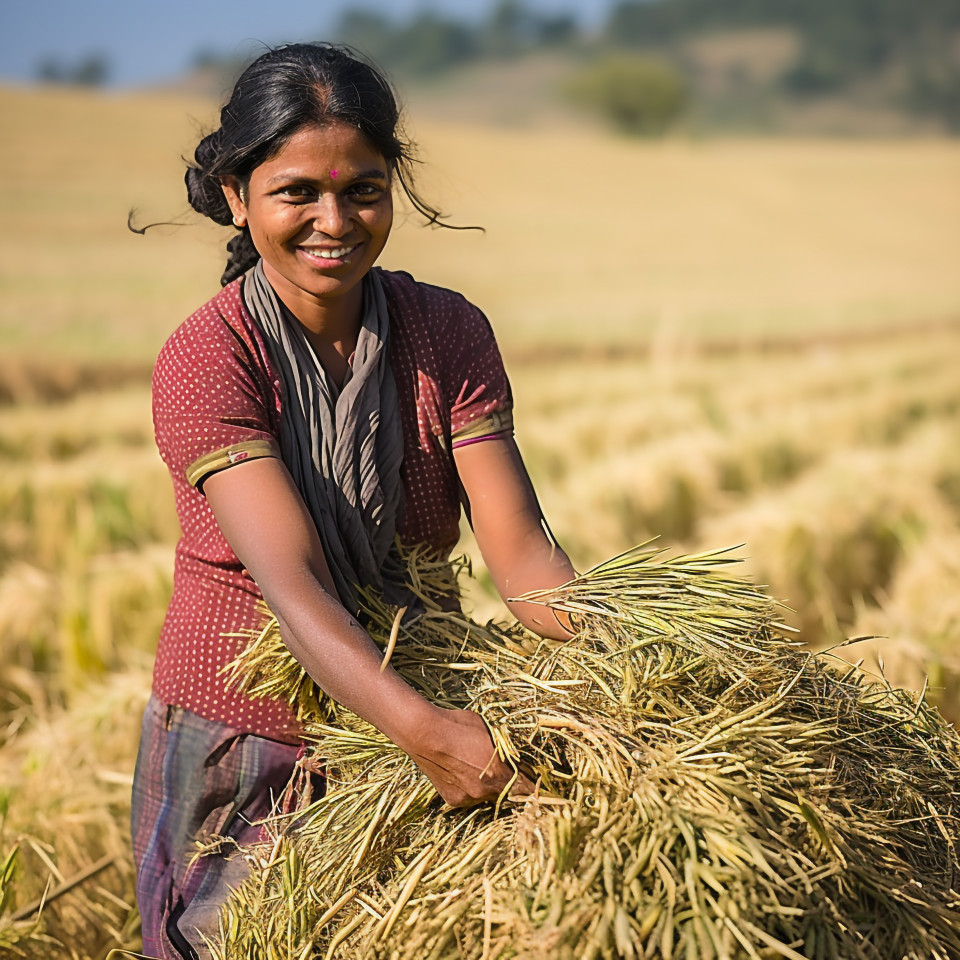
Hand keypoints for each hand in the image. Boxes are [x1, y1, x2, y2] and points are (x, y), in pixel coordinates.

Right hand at [401, 706, 533, 807]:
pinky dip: (468, 788)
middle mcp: (484, 791)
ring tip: (473, 767)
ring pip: (485, 796)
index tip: (531, 779)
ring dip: (485, 786)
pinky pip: (468, 796)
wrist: (424, 734)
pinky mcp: (452, 800)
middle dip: (505, 782)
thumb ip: (503, 748)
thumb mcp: (488, 730)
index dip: (529, 783)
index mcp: (497, 773)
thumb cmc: (458, 725)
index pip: (524, 787)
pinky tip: (459, 772)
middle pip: (505, 793)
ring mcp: (467, 798)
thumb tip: (513, 755)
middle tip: (499, 768)